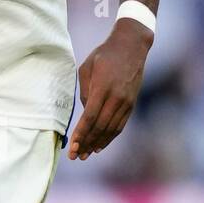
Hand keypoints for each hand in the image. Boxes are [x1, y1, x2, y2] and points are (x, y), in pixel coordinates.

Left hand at [68, 18, 152, 160]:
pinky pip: (120, 125)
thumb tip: (85, 114)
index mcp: (103, 88)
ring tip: (86, 154)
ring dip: (98, 144)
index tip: (72, 147)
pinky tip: (100, 145)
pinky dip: (110, 137)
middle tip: (76, 156)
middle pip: (100, 127)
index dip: (80, 134)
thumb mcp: (87, 68)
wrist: (132, 46)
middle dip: (86, 144)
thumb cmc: (104, 55)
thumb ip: (84, 92)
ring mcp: (126, 102)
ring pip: (111, 129)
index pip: (90, 117)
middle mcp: (117, 98)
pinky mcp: (132, 104)